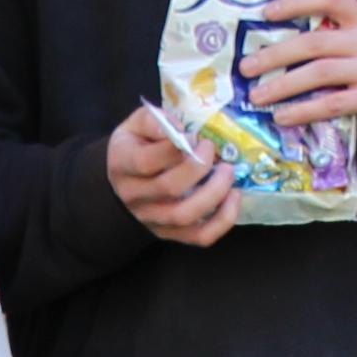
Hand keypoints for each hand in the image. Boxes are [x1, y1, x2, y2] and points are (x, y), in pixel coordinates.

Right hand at [104, 105, 239, 249]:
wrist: (123, 180)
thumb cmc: (136, 146)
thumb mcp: (135, 124)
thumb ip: (154, 120)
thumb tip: (181, 130)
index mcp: (123, 164)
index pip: (147, 161)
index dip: (175, 148)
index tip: (194, 136)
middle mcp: (134, 196)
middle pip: (170, 188)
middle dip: (200, 167)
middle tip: (214, 151)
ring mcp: (152, 219)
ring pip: (185, 215)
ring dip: (214, 193)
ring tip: (228, 172)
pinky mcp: (170, 233)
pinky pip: (200, 236)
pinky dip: (223, 220)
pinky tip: (233, 198)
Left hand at [244, 0, 356, 147]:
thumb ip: (329, 39)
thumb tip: (267, 47)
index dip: (295, 2)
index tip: (265, 13)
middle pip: (315, 42)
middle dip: (275, 55)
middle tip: (246, 67)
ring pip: (320, 73)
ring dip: (283, 85)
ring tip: (257, 96)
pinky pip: (333, 103)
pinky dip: (303, 110)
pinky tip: (282, 116)